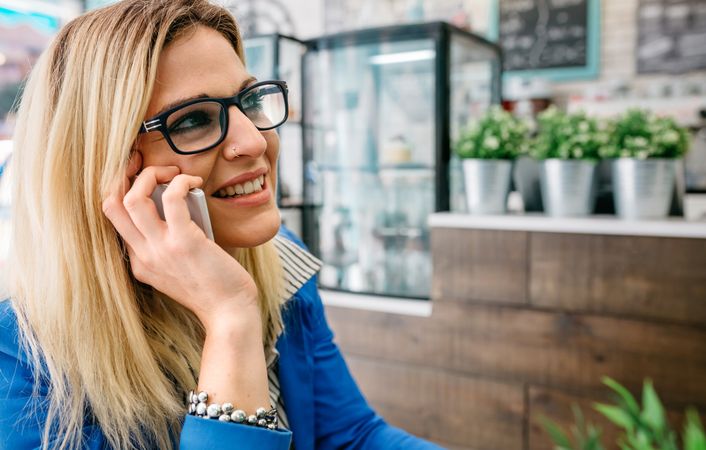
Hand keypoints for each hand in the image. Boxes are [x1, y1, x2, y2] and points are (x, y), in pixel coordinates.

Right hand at [102, 152, 259, 331]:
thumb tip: (178, 207)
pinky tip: (194, 182)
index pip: (115, 219)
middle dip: (127, 177)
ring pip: (131, 198)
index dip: (125, 191)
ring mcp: (160, 249)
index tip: (147, 179)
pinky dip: (181, 182)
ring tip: (173, 173)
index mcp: (139, 263)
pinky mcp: (184, 242)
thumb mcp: (178, 270)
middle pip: (111, 205)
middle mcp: (143, 255)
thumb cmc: (214, 288)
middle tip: (155, 171)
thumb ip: (169, 245)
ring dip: (151, 175)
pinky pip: (172, 198)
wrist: (229, 312)